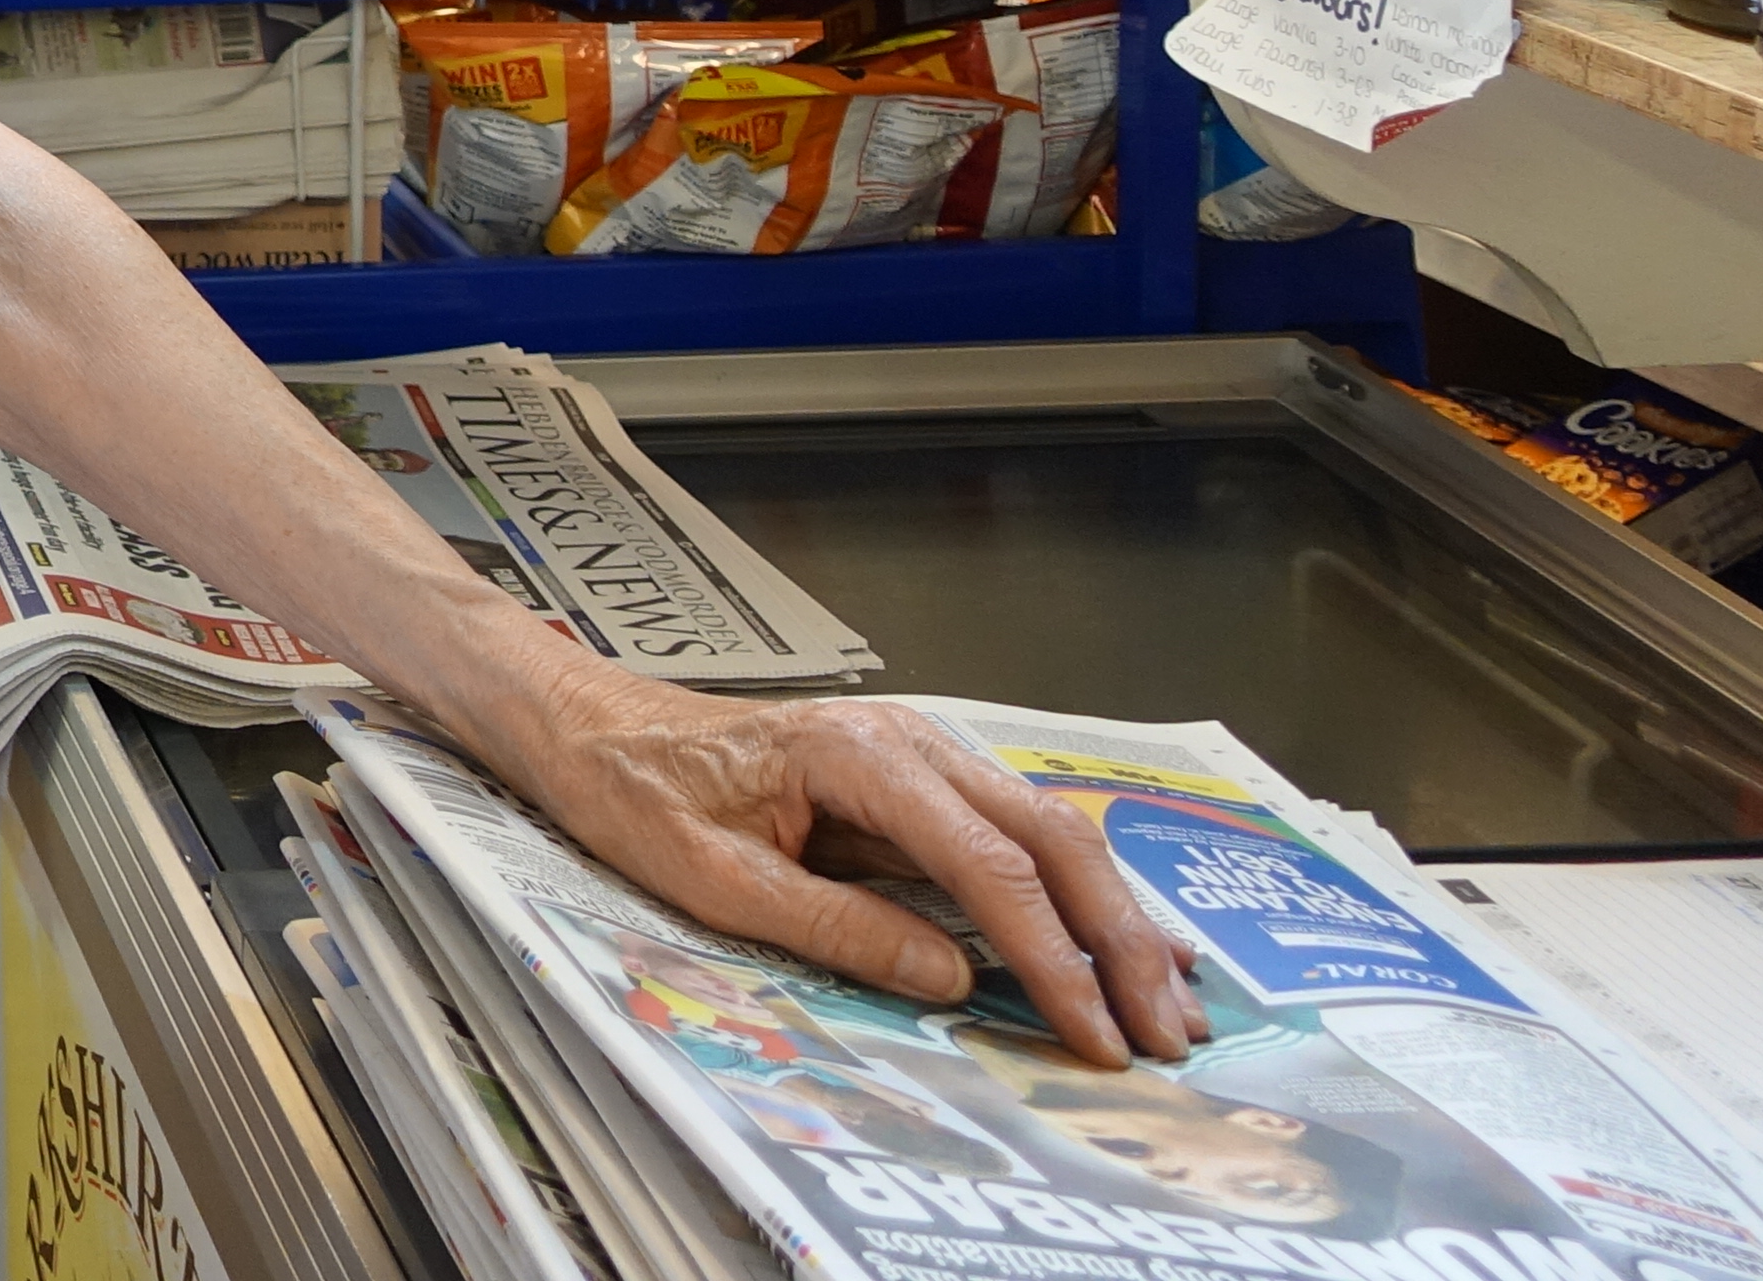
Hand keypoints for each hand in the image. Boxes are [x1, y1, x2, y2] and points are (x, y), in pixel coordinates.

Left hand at [466, 661, 1204, 1067]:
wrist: (592, 725)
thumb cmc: (637, 790)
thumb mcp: (713, 877)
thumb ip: (835, 927)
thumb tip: (953, 978)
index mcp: (861, 758)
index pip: (990, 865)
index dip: (1053, 955)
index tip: (1095, 1032)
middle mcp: (912, 744)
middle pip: (1053, 841)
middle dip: (1119, 942)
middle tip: (1167, 1037)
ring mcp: (924, 757)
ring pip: (1054, 836)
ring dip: (1116, 921)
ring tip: (1171, 1008)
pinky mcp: (920, 785)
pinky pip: (1019, 838)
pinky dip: (1081, 894)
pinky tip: (1129, 944)